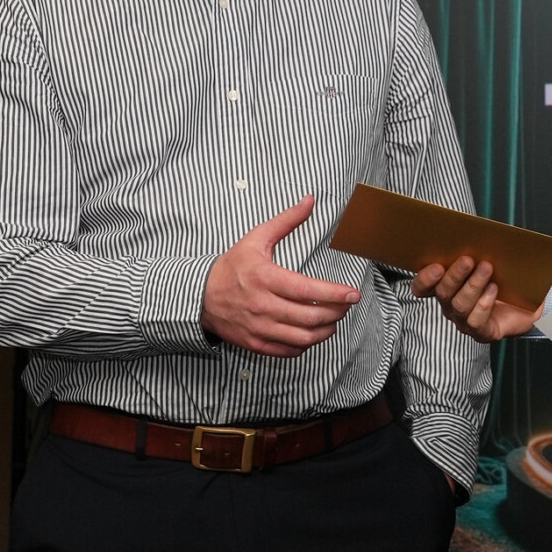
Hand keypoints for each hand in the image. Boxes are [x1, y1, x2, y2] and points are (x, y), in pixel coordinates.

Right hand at [201, 195, 360, 356]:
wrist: (199, 296)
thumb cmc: (231, 267)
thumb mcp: (257, 238)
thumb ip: (286, 220)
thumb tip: (309, 200)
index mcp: (266, 278)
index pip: (308, 290)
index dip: (335, 294)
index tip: (353, 294)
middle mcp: (263, 306)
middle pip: (311, 317)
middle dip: (336, 312)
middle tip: (346, 305)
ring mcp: (259, 327)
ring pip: (303, 337)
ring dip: (325, 331)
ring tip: (334, 320)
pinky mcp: (256, 343)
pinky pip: (288, 350)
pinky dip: (306, 345)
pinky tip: (312, 333)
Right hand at [412, 256, 541, 343]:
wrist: (526, 307)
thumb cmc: (505, 282)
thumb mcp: (490, 261)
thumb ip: (477, 249)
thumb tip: (474, 228)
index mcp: (447, 288)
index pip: (422, 287)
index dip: (424, 278)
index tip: (436, 266)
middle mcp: (451, 306)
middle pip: (443, 293)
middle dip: (454, 275)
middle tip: (468, 260)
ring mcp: (464, 321)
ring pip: (459, 305)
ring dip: (472, 285)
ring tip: (487, 268)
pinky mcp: (482, 332)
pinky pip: (476, 321)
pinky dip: (484, 303)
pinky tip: (494, 289)